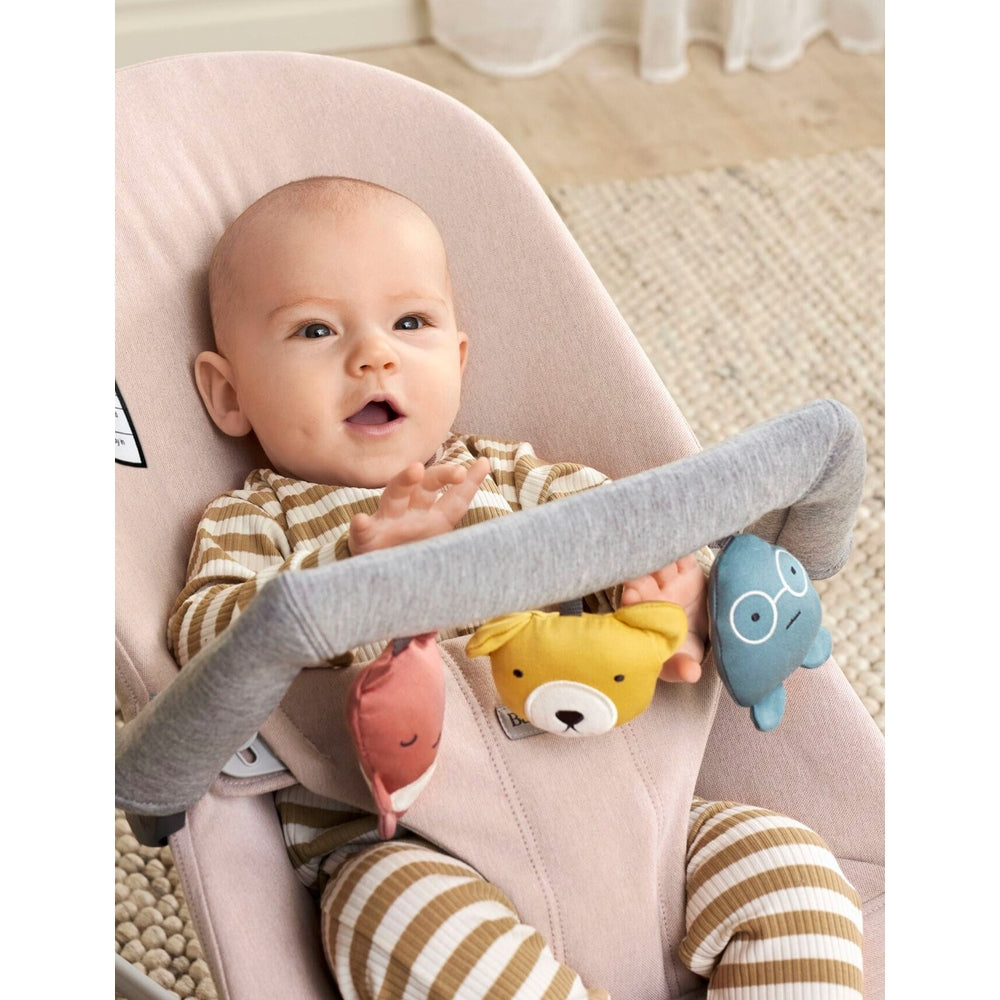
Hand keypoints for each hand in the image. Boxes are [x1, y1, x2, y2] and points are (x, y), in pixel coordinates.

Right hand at [348, 457, 490, 554]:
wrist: (378, 584)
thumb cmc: (411, 563)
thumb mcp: (440, 550)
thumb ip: (461, 540)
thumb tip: (490, 519)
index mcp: (433, 520)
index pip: (454, 498)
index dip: (469, 481)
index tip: (485, 462)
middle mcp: (411, 516)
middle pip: (425, 488)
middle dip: (442, 475)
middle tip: (459, 471)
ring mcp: (387, 525)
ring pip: (395, 496)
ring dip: (405, 480)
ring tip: (416, 469)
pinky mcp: (365, 541)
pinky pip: (362, 531)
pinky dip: (360, 526)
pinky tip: (361, 521)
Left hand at [621, 555, 707, 683]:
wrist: (704, 633)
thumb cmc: (681, 650)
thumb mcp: (679, 663)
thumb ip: (680, 667)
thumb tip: (692, 673)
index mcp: (643, 618)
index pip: (632, 607)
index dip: (632, 601)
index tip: (632, 597)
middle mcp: (651, 595)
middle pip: (641, 578)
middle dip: (641, 574)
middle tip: (645, 569)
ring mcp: (667, 579)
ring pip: (659, 562)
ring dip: (659, 555)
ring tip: (662, 550)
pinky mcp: (686, 568)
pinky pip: (682, 554)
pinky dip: (682, 546)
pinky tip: (682, 541)